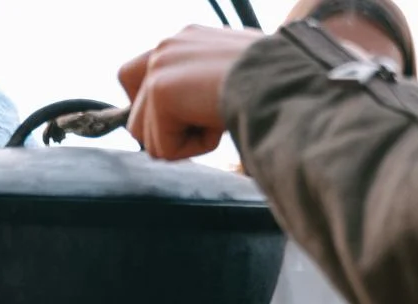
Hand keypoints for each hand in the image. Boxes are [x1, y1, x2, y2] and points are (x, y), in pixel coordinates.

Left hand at [118, 25, 262, 159]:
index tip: (180, 120)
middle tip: (206, 123)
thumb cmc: (273, 83)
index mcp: (183, 40)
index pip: (135, 77)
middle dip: (166, 133)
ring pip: (148, 137)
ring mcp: (159, 66)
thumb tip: (184, 116)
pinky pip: (162, 148)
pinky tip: (217, 125)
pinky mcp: (161, 90)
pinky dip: (193, 148)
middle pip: (133, 115)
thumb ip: (199, 87)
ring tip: (217, 119)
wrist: (284, 80)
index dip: (151, 110)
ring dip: (185, 141)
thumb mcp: (232, 77)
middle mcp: (166, 46)